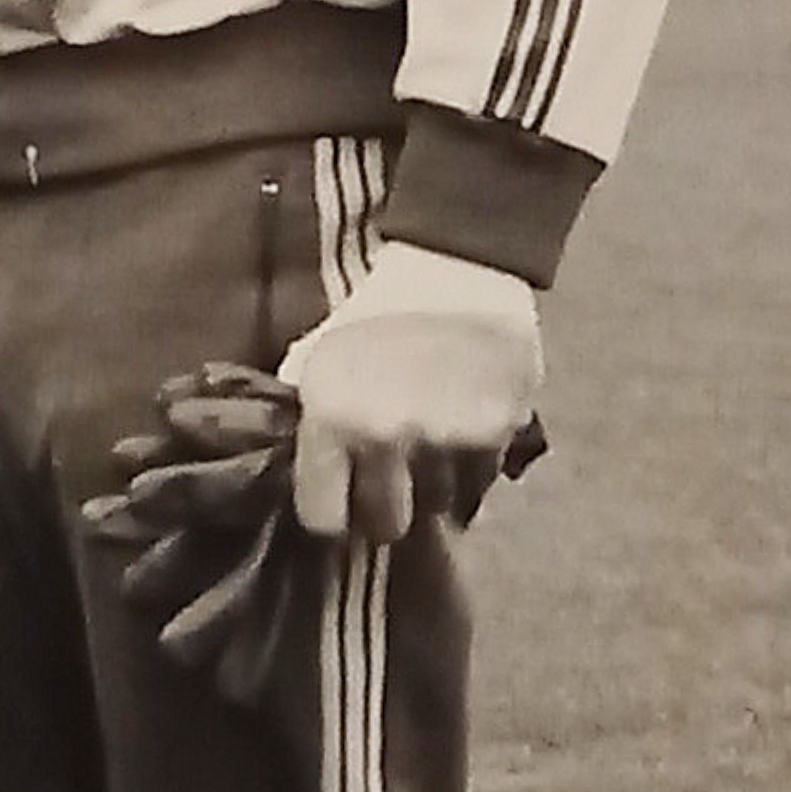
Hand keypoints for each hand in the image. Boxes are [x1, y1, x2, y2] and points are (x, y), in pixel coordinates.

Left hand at [279, 242, 542, 540]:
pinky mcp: (498, 432)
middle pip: (387, 523)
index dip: (333, 514)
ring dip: (436, 487)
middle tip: (392, 485)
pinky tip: (467, 429)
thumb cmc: (380, 312)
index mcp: (331, 418)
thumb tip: (292, 460)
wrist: (459, 268)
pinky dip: (476, 465)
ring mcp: (446, 438)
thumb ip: (306, 411)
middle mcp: (386, 436)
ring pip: (440, 505)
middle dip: (388, 510)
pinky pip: (484, 478)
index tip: (342, 503)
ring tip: (433, 450)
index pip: (324, 518)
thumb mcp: (321, 354)